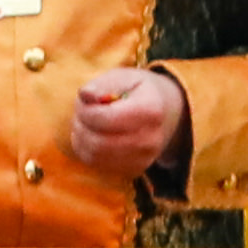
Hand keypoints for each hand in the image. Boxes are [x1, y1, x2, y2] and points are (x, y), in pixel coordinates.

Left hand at [66, 64, 184, 179]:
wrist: (167, 113)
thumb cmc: (140, 91)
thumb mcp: (125, 77)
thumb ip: (103, 84)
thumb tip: (85, 95)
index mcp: (150, 110)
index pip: (106, 119)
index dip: (86, 110)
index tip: (84, 100)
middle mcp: (150, 139)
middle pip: (99, 142)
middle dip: (81, 125)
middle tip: (81, 112)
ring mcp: (143, 158)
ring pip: (95, 155)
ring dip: (81, 138)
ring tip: (85, 122)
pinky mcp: (134, 170)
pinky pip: (97, 164)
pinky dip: (86, 150)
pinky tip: (91, 135)